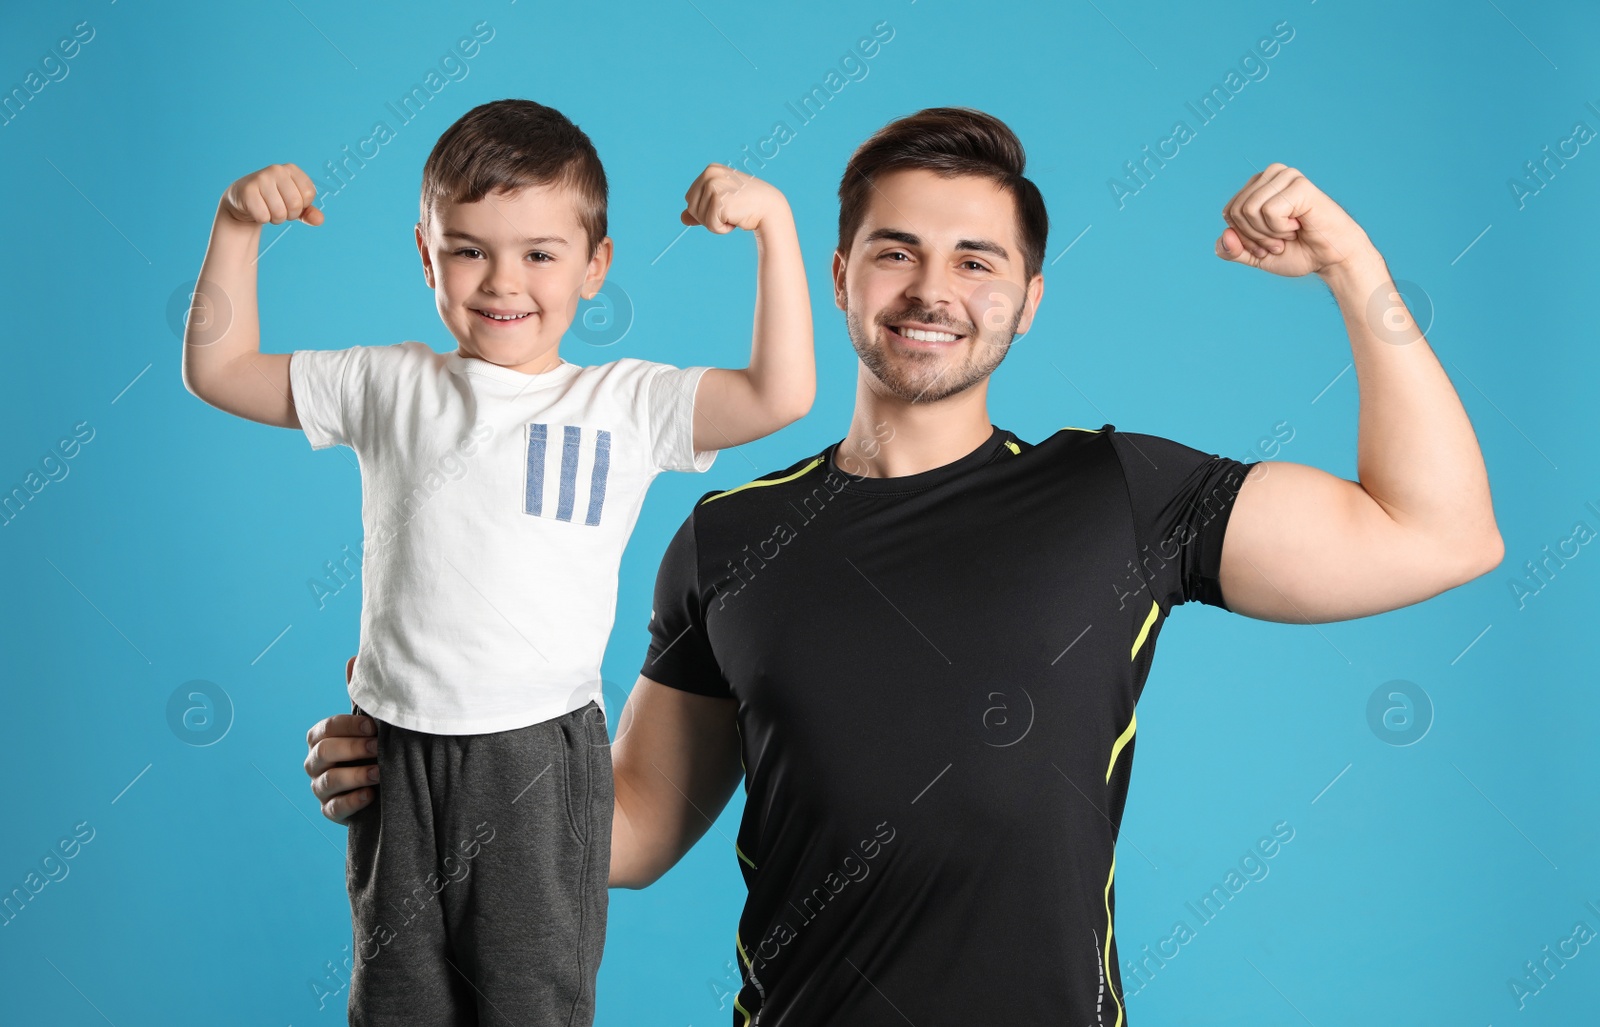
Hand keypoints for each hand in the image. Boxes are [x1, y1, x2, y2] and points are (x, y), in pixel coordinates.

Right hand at [221, 162, 324, 226]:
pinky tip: (257, 209)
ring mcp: (260, 178)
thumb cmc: (274, 200)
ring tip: (268, 209)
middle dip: (290, 215)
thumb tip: (319, 220)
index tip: (290, 202)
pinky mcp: (247, 190)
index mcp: (292, 170)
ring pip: (279, 212)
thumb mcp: (295, 206)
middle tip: (279, 208)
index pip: (309, 194)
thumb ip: (309, 212)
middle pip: (295, 204)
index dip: (302, 206)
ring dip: (276, 218)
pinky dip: (262, 219)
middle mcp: (277, 170)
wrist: (243, 200)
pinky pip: (263, 216)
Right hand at [304, 655, 376, 823]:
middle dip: (352, 748)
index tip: (374, 725)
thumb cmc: (374, 748)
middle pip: (323, 753)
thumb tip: (353, 658)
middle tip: (378, 746)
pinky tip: (371, 795)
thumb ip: (361, 698)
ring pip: (326, 782)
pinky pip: (333, 809)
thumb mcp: (370, 725)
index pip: (325, 728)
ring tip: (380, 771)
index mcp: (321, 738)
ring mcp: (320, 789)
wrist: (386, 784)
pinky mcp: (331, 812)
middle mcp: (315, 763)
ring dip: (354, 775)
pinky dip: (352, 801)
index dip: (349, 726)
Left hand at [679, 164, 787, 234]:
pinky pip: (710, 225)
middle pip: (691, 208)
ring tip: (734, 214)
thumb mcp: (721, 203)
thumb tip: (682, 219)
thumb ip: (700, 209)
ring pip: (699, 218)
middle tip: (731, 211)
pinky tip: (736, 219)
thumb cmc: (747, 205)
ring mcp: (714, 186)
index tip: (726, 204)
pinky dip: (722, 229)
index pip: (690, 199)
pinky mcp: (719, 201)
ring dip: (717, 223)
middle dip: (708, 217)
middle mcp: (709, 174)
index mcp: (710, 170)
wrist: (770, 209)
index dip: (705, 209)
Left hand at [1214, 163, 1370, 277]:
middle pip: (1236, 211)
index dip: (1244, 238)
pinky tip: (1299, 225)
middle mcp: (1270, 175)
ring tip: (1289, 233)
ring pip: (1249, 210)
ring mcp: (1285, 176)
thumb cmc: (1298, 252)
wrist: (1331, 258)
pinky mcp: (1299, 184)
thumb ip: (1232, 250)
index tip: (1268, 244)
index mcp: (1257, 186)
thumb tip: (1224, 236)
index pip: (1228, 213)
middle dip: (1255, 237)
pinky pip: (1269, 211)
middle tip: (1280, 241)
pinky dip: (1282, 228)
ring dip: (1268, 234)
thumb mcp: (1255, 256)